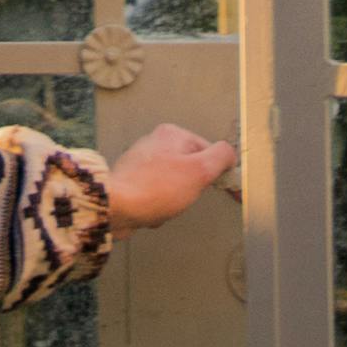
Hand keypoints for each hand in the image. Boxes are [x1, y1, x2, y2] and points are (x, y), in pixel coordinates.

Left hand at [106, 122, 237, 234]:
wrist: (116, 207)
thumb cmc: (160, 188)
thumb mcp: (199, 171)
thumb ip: (220, 157)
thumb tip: (229, 153)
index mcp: (172, 133)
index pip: (208, 151)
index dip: (215, 172)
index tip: (218, 190)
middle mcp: (155, 142)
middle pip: (189, 169)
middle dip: (190, 190)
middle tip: (182, 198)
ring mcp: (141, 161)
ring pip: (173, 185)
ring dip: (174, 201)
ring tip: (164, 207)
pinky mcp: (130, 181)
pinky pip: (156, 195)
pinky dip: (158, 206)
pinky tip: (151, 213)